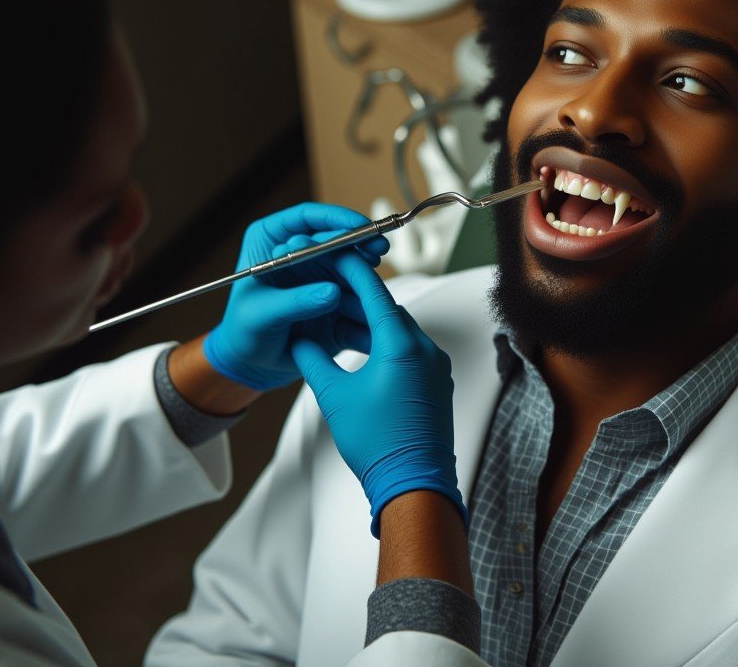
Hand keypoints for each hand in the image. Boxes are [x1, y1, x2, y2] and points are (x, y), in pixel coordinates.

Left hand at [203, 203, 388, 389]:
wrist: (254, 363)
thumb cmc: (244, 332)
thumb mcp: (260, 315)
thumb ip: (294, 302)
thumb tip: (332, 293)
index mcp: (272, 241)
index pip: (306, 218)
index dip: (335, 218)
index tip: (359, 225)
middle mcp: (302, 254)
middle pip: (338, 238)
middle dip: (361, 243)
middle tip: (379, 248)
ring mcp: (323, 275)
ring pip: (353, 266)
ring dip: (368, 274)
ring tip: (379, 285)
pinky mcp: (339, 299)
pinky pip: (358, 296)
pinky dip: (370, 301)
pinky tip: (381, 308)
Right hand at [291, 252, 463, 537]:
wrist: (413, 481)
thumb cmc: (376, 442)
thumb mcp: (333, 395)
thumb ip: (313, 359)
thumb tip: (300, 341)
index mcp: (401, 345)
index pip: (374, 294)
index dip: (351, 273)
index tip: (337, 255)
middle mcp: (425, 350)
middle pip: (389, 311)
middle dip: (360, 299)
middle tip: (333, 288)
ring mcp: (435, 368)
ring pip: (401, 333)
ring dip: (373, 324)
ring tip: (343, 321)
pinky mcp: (437, 384)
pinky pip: (411, 352)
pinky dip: (388, 345)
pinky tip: (367, 351)